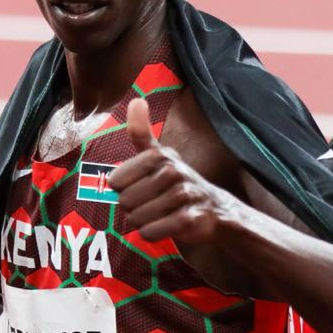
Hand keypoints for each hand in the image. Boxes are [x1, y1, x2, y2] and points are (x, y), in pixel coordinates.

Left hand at [109, 98, 236, 243]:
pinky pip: (151, 232)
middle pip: (125, 201)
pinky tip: (165, 226)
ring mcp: (183, 195)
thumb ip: (141, 132)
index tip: (141, 187)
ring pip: (137, 218)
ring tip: (159, 215)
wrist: (216, 211)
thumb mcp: (160, 155)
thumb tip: (136, 99)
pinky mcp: (190, 219)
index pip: (116, 180)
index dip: (124, 189)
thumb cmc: (178, 183)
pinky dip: (152, 233)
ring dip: (143, 222)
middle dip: (134, 208)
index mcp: (160, 156)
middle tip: (152, 204)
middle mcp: (172, 171)